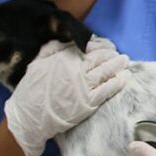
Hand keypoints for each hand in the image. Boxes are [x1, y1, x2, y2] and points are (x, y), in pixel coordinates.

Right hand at [4, 36, 128, 155]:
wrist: (30, 115)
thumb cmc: (31, 90)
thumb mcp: (37, 63)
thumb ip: (51, 50)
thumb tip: (65, 41)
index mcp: (64, 57)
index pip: (88, 46)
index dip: (99, 44)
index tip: (105, 45)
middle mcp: (76, 68)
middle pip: (100, 57)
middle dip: (111, 53)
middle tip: (117, 53)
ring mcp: (84, 85)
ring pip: (107, 70)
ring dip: (118, 64)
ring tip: (124, 61)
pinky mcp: (89, 101)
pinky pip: (108, 88)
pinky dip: (117, 81)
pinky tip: (123, 78)